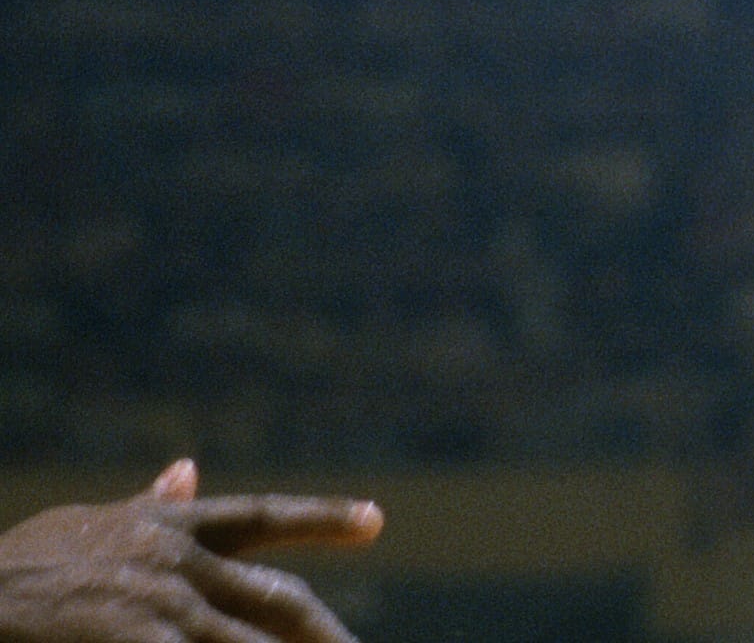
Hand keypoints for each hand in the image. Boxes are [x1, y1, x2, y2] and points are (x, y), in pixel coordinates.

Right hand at [0, 460, 380, 642]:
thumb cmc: (16, 570)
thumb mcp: (85, 526)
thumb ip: (144, 507)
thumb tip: (186, 470)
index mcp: (168, 528)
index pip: (262, 517)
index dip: (322, 518)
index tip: (375, 520)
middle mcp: (175, 561)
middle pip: (275, 600)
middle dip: (322, 632)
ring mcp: (157, 604)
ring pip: (247, 641)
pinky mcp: (134, 638)